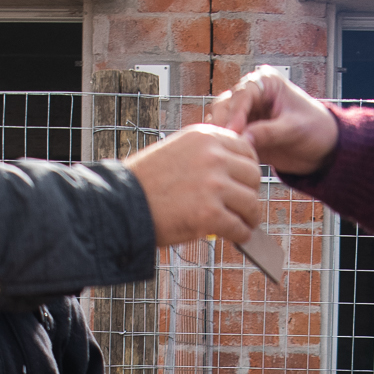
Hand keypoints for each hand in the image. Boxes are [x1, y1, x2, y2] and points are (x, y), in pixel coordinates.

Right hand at [121, 124, 263, 248]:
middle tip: (244, 207)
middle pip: (253, 175)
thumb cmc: (145, 183)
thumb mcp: (177, 151)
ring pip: (250, 202)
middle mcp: (212, 156)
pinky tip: (234, 236)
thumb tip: (234, 171)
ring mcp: (212, 184)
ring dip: (248, 216)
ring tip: (241, 224)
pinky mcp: (210, 213)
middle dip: (250, 193)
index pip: (246, 149)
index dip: (247, 170)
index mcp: (204, 137)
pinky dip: (240, 235)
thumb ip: (206, 155)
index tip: (244, 183)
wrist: (120, 204)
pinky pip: (239, 226)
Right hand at [205, 67, 340, 175]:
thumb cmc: (315, 129)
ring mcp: (245, 112)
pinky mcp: (243, 130)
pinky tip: (226, 156)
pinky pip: (225, 135)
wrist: (323, 148)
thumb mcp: (294, 129)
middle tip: (223, 144)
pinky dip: (224, 144)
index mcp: (266, 82)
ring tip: (223, 152)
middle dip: (223, 124)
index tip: (233, 131)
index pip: (243, 93)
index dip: (235, 112)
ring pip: (220, 119)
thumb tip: (243, 139)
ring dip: (220, 134)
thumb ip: (269, 132)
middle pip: (225, 104)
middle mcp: (251, 93)